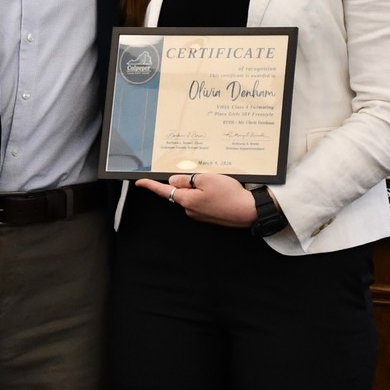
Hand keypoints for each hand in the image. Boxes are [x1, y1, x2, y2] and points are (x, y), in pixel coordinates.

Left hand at [135, 172, 257, 228]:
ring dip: (199, 187)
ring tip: (217, 182)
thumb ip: (186, 179)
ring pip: (193, 195)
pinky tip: (220, 190)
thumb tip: (174, 180)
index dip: (151, 185)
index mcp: (186, 200)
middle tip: (202, 174)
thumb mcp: (206, 179)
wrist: (249, 211)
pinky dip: (207, 193)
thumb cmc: (229, 195)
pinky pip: (203, 200)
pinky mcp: (210, 215)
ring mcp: (200, 214)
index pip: (164, 190)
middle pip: (180, 191)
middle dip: (187, 181)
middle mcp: (190, 210)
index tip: (140, 182)